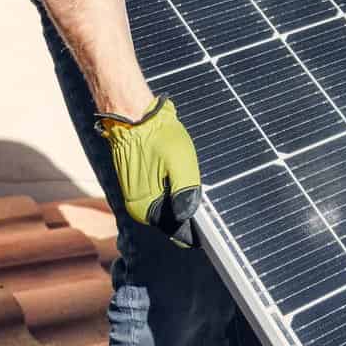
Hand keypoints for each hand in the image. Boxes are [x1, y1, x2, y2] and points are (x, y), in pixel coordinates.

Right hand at [96, 96, 202, 247]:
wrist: (133, 115)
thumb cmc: (158, 136)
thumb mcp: (181, 163)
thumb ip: (186, 193)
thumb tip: (187, 219)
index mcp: (145, 209)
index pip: (178, 231)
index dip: (196, 227)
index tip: (212, 224)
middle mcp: (139, 208)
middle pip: (175, 218)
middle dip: (190, 208)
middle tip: (201, 188)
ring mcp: (138, 197)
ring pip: (170, 206)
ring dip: (183, 196)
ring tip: (186, 175)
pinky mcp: (140, 186)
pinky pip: (163, 194)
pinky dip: (174, 187)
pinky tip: (178, 171)